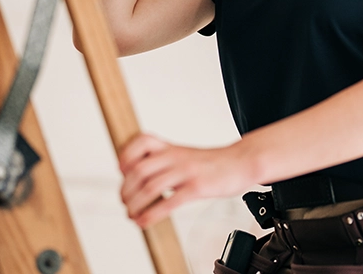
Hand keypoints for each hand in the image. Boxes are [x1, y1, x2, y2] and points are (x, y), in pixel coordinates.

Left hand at [118, 133, 251, 227]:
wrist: (241, 163)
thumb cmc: (213, 162)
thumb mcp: (185, 154)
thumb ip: (165, 161)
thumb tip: (141, 175)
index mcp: (171, 147)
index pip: (142, 141)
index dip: (126, 154)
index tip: (121, 170)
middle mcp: (176, 156)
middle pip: (140, 169)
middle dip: (126, 189)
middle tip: (124, 201)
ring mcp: (186, 171)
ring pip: (150, 187)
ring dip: (135, 204)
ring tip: (131, 214)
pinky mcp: (197, 187)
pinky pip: (169, 202)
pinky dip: (152, 214)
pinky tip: (145, 221)